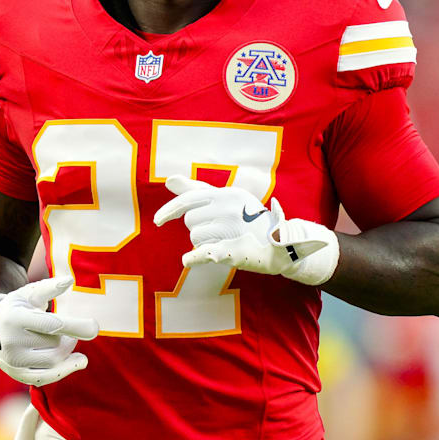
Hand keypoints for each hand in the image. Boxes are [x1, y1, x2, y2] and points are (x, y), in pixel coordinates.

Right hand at [0, 277, 99, 386]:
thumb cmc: (17, 307)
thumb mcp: (29, 293)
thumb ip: (50, 287)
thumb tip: (70, 279)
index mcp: (15, 318)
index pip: (51, 325)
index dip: (76, 326)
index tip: (95, 327)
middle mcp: (11, 341)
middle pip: (54, 344)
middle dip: (69, 337)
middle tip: (73, 331)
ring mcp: (12, 361)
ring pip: (52, 361)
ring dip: (69, 354)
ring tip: (72, 343)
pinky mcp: (17, 374)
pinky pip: (45, 378)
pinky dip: (64, 371)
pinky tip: (77, 362)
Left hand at [153, 177, 339, 285]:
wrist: (282, 242)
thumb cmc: (248, 217)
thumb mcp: (225, 198)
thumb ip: (196, 189)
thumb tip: (169, 179)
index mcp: (227, 193)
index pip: (189, 199)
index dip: (169, 210)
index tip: (156, 221)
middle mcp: (229, 208)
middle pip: (190, 221)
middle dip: (198, 228)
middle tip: (219, 231)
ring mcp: (231, 229)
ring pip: (196, 238)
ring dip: (204, 242)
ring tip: (226, 240)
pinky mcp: (232, 250)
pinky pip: (203, 252)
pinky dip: (193, 257)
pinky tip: (188, 259)